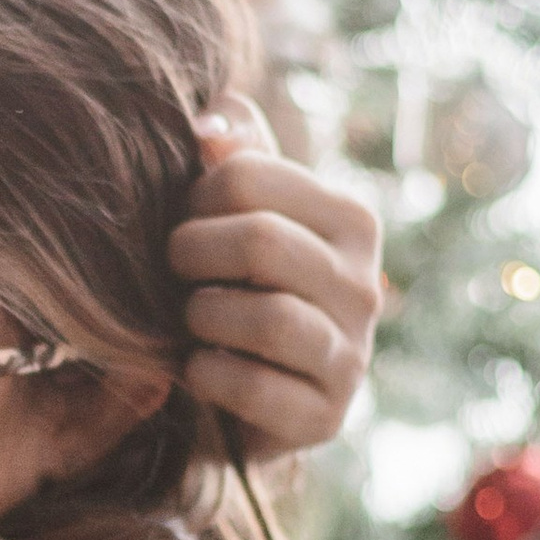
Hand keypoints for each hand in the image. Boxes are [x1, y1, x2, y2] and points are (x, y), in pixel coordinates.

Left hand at [171, 92, 382, 461]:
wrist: (244, 398)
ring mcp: (352, 355)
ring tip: (191, 318)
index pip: (251, 176)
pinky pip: (251, 386)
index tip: (184, 221)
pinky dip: (206, 375)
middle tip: (174, 270)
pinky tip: (197, 366)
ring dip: (202, 316)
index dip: (194, 196)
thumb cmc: (235, 286)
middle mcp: (365, 284)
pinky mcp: (325, 416)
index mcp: (351, 219)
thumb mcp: (237, 214)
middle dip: (192, 253)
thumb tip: (211, 123)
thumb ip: (233, 157)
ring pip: (266, 317)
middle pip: (260, 241)